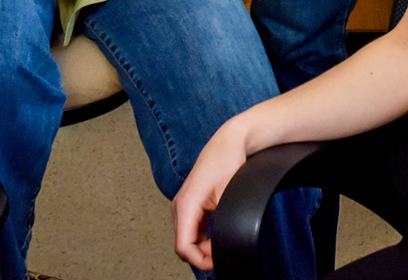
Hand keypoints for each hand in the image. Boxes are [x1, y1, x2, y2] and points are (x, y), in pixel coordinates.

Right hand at [173, 121, 250, 271]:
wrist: (228, 143)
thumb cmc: (227, 163)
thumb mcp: (228, 197)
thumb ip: (220, 225)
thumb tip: (216, 248)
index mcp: (186, 204)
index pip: (183, 246)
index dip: (199, 260)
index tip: (215, 263)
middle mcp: (179, 206)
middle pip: (183, 246)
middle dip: (201, 255)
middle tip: (221, 253)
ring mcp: (181, 206)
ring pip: (186, 240)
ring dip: (201, 247)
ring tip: (219, 243)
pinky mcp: (187, 206)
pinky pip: (189, 231)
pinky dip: (200, 238)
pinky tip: (214, 235)